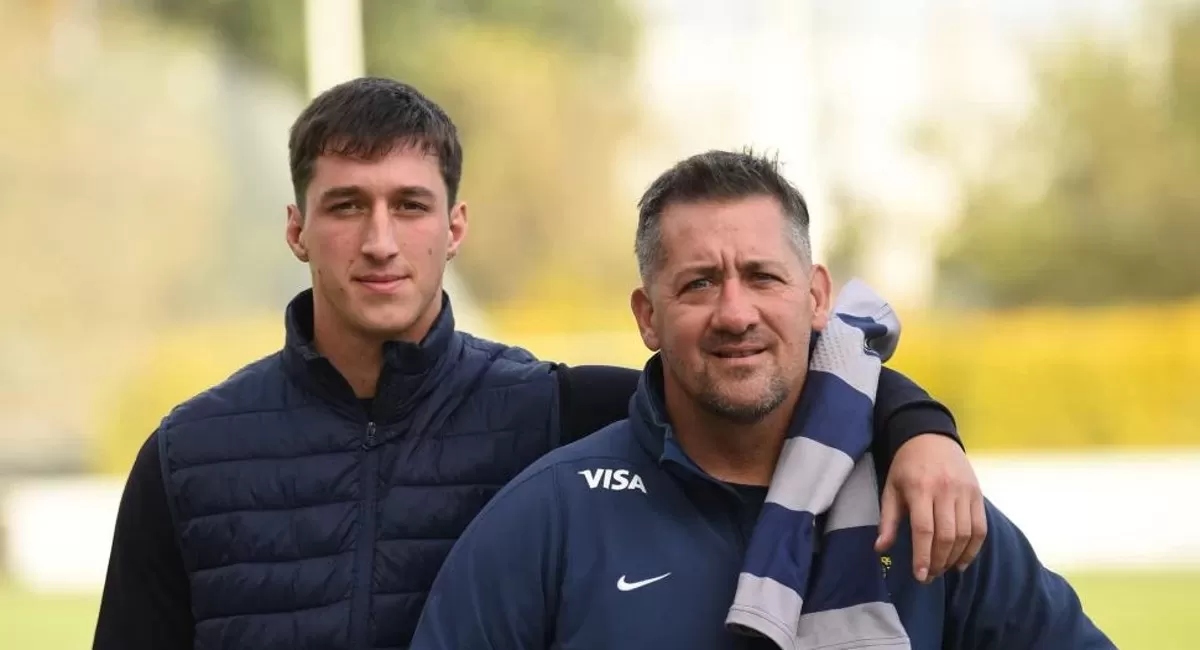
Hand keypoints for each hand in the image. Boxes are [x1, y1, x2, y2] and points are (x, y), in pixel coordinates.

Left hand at [875, 434, 986, 582]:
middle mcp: (945, 491)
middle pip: (946, 536)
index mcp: (920, 489)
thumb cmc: (906, 466)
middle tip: (929, 576)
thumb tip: (880, 549)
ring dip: (955, 558)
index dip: (923, 556)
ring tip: (942, 569)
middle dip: (938, 561)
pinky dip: (973, 549)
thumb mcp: (891, 488)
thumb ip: (888, 520)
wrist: (931, 437)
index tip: (920, 576)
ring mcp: (965, 492)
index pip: (924, 530)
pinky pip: (980, 528)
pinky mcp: (977, 494)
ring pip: (965, 534)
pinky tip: (962, 561)